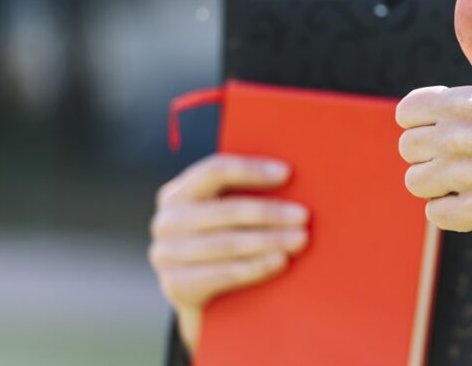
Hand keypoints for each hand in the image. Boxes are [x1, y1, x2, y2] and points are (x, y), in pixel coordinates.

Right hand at [148, 154, 309, 354]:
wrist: (204, 300)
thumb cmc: (226, 243)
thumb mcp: (226, 217)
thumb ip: (245, 194)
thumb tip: (289, 176)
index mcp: (178, 193)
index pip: (215, 171)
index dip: (251, 170)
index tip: (287, 173)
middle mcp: (167, 221)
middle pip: (227, 210)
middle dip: (270, 213)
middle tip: (303, 216)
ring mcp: (167, 254)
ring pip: (228, 243)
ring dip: (269, 240)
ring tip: (300, 239)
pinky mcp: (176, 285)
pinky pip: (223, 273)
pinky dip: (256, 267)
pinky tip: (280, 261)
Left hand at [395, 0, 471, 237]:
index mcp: (466, 101)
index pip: (405, 112)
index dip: (424, 121)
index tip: (452, 126)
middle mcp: (466, 136)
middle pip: (408, 148)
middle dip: (431, 153)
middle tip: (465, 154)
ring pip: (416, 181)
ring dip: (439, 183)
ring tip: (471, 176)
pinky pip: (435, 213)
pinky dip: (452, 210)